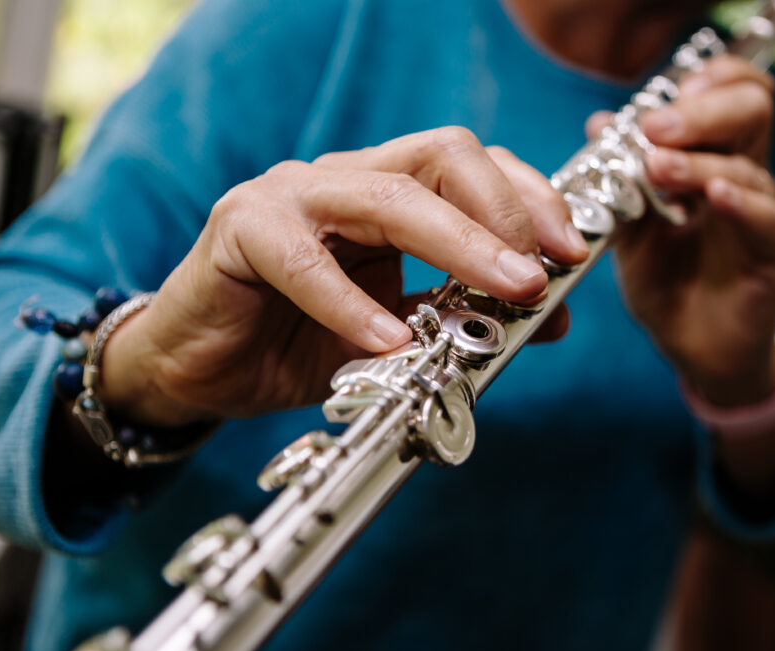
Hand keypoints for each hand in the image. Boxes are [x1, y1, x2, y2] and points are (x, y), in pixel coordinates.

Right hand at [96, 127, 587, 425]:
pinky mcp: (240, 231)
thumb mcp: (400, 333)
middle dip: (504, 214)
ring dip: (456, 245)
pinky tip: (387, 344)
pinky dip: (351, 305)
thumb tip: (553, 317)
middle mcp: (344, 180)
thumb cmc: (300, 343)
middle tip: (541, 275)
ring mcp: (290, 197)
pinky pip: (303, 261)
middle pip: (439, 158)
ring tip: (504, 294)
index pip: (470, 164)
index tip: (572, 250)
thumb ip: (462, 316)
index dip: (528, 197)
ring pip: (384, 197)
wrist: (201, 369)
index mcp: (386, 194)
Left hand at [588, 56, 774, 406]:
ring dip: (699, 162)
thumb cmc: (668, 284)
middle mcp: (746, 176)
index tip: (664, 92)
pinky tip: (712, 195)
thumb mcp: (631, 229)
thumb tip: (599, 123)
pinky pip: (767, 218)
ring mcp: (764, 213)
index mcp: (713, 159)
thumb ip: (618, 180)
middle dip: (701, 110)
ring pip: (749, 165)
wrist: (692, 349)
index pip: (730, 93)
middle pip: (751, 110)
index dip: (707, 80)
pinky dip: (739, 202)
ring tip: (657, 167)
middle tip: (654, 126)